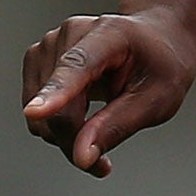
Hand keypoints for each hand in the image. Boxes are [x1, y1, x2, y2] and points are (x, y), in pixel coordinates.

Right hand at [21, 9, 195, 176]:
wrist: (158, 38)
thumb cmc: (161, 64)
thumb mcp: (159, 98)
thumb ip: (118, 125)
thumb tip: (81, 156)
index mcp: (110, 33)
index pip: (77, 66)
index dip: (56, 93)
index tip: (34, 113)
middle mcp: (71, 34)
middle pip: (58, 109)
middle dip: (76, 142)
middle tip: (101, 162)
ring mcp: (49, 47)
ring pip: (41, 119)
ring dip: (66, 138)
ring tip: (99, 131)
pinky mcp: (36, 63)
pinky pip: (36, 116)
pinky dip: (57, 130)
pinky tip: (84, 124)